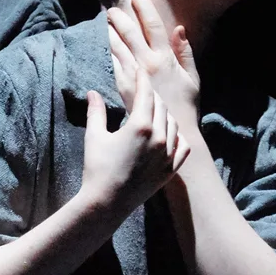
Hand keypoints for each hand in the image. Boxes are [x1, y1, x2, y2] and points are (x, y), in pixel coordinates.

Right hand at [79, 72, 189, 220]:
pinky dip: (178, 137)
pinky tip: (169, 135)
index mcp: (140, 125)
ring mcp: (167, 154)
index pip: (146, 94)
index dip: (143, 80)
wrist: (106, 203)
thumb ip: (96, 112)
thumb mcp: (94, 137)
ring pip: (173, 124)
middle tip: (144, 90)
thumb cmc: (97, 169)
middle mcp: (159, 137)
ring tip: (155, 112)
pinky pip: (183, 146)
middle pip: (161, 106)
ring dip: (164, 115)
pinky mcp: (170, 169)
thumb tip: (92, 93)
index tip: (140, 71)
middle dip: (152, 96)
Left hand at [107, 0, 200, 134]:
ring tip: (106, 21)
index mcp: (165, 59)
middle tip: (113, 9)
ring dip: (112, 32)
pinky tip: (107, 43)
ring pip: (118, 47)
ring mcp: (133, 76)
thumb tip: (178, 29)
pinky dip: (111, 51)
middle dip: (121, 19)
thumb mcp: (192, 77)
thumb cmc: (186, 104)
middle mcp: (147, 65)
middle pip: (130, 34)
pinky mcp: (123, 87)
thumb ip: (185, 52)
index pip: (153, 26)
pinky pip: (115, 64)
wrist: (171, 131)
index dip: (144, 9)